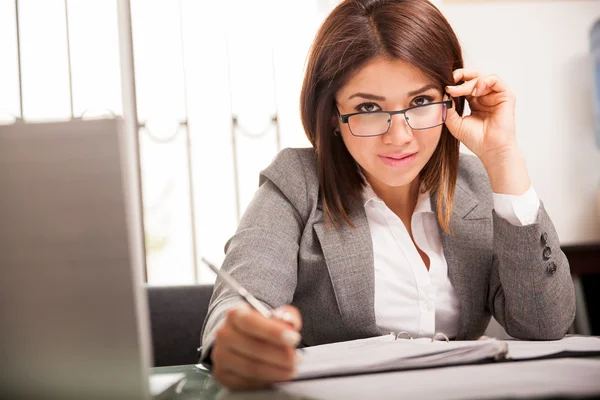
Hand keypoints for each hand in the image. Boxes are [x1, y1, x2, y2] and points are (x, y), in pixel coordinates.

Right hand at [211, 304, 302, 389]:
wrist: (237, 337)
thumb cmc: (258, 327)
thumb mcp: (273, 315)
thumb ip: (286, 315)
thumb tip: (291, 323)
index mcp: (235, 315)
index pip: (251, 322)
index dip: (273, 332)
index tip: (294, 338)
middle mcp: (224, 335)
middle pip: (252, 347)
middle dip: (279, 355)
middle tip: (296, 359)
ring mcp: (221, 356)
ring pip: (250, 368)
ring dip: (275, 371)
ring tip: (291, 369)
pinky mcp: (223, 375)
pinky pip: (247, 382)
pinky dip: (265, 381)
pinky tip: (276, 376)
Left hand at [444, 69, 529, 194]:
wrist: (491, 150)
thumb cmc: (476, 139)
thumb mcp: (455, 123)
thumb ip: (448, 109)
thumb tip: (443, 94)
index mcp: (474, 101)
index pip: (464, 85)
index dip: (454, 82)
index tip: (444, 86)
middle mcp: (485, 96)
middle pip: (473, 77)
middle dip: (461, 75)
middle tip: (450, 79)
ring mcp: (495, 95)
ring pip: (482, 77)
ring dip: (469, 82)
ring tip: (459, 91)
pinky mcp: (506, 96)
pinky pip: (495, 80)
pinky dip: (483, 81)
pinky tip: (475, 91)